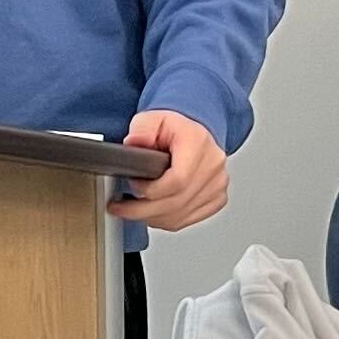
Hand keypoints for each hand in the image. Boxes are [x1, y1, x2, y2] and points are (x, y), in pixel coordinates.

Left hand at [109, 110, 226, 230]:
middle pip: (176, 202)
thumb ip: (141, 129)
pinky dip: (165, 220)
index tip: (133, 186)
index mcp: (198, 142)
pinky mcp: (217, 199)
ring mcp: (217, 184)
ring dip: (152, 217)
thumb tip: (133, 143)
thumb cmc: (174, 129)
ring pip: (179, 216)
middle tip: (121, 207)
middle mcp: (212, 165)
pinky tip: (152, 212)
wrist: (193, 135)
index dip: (151, 189)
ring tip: (132, 209)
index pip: (178, 180)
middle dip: (143, 209)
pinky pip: (186, 220)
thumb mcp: (151, 118)